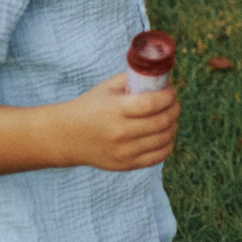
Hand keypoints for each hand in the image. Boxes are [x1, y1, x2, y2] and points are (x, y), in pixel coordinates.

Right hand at [63, 71, 180, 171]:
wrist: (66, 137)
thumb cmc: (90, 107)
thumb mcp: (107, 88)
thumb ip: (133, 79)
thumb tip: (162, 76)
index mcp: (115, 110)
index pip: (152, 103)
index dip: (168, 96)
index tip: (171, 91)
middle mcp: (120, 132)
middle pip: (161, 121)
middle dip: (174, 109)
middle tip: (174, 103)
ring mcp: (123, 152)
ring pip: (163, 139)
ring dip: (173, 126)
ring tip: (171, 118)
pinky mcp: (125, 165)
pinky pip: (158, 157)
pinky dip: (167, 145)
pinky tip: (165, 136)